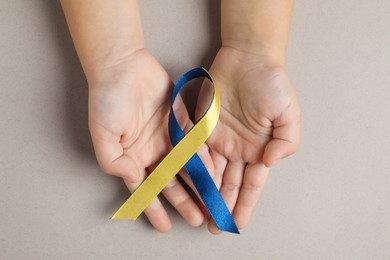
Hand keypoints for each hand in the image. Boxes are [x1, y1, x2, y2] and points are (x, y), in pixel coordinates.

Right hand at [88, 48, 206, 231]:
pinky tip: (214, 173)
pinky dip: (203, 159)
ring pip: (186, 167)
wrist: (123, 65)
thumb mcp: (103, 134)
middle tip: (198, 219)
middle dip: (184, 202)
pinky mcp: (181, 122)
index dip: (154, 209)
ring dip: (197, 185)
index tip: (165, 227)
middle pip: (171, 183)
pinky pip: (194, 145)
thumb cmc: (108, 99)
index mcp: (132, 158)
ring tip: (211, 202)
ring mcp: (168, 137)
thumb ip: (113, 161)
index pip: (146, 190)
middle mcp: (152, 151)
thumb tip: (130, 178)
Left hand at [197, 47, 299, 232]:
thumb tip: (271, 162)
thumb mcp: (288, 115)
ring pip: (209, 172)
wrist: (248, 58)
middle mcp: (237, 148)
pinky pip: (194, 150)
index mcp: (258, 149)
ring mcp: (217, 138)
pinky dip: (191, 167)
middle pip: (227, 183)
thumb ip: (286, 142)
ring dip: (205, 192)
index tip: (237, 224)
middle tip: (214, 226)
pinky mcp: (201, 125)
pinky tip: (189, 183)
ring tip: (200, 212)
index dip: (244, 205)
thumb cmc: (271, 84)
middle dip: (222, 206)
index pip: (250, 184)